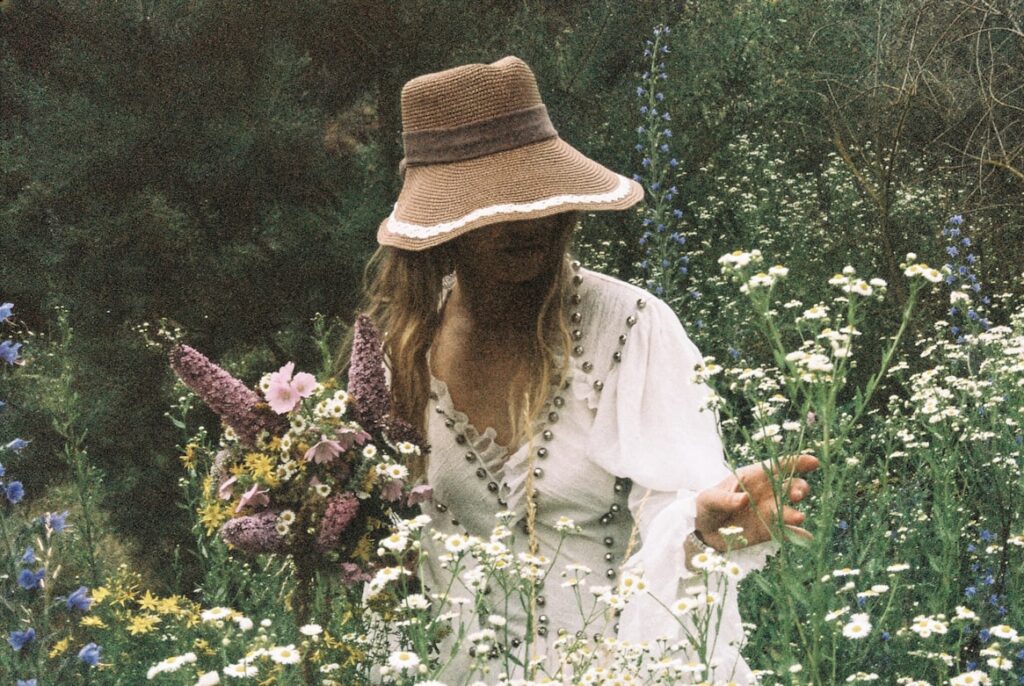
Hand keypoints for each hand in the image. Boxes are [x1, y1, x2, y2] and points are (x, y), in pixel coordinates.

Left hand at [694, 454, 819, 551]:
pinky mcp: (769, 530)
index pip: (777, 466)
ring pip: (791, 508)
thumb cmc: (705, 506)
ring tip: (798, 518)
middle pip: (790, 486)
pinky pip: (787, 532)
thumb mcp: (709, 499)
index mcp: (752, 478)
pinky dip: (797, 535)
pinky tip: (807, 537)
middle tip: (796, 495)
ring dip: (796, 512)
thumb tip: (743, 499)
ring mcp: (769, 512)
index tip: (813, 462)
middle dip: (798, 488)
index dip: (796, 462)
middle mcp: (766, 493)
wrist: (703, 532)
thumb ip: (725, 499)